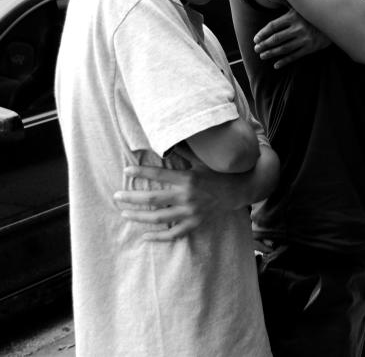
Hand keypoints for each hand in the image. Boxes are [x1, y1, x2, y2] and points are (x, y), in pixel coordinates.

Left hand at [112, 149, 240, 241]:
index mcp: (188, 178)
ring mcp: (190, 212)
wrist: (239, 190)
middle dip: (132, 197)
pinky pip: (173, 234)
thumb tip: (171, 136)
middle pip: (152, 198)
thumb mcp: (204, 160)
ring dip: (139, 216)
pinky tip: (145, 236)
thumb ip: (186, 151)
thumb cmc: (219, 172)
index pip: (159, 174)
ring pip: (158, 218)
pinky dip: (158, 237)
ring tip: (125, 213)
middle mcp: (187, 196)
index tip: (126, 170)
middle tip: (116, 196)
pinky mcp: (195, 223)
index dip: (141, 172)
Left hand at [253, 0, 329, 67]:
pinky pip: (295, 56)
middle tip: (256, 49)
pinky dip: (284, 61)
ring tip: (262, 56)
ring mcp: (305, 39)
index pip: (273, 26)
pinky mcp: (310, 48)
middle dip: (264, 44)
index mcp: (293, 17)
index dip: (263, 33)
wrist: (331, 23)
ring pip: (284, 49)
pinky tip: (276, 65)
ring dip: (271, 53)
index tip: (255, 39)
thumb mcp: (295, 5)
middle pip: (276, 38)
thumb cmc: (309, 13)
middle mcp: (298, 28)